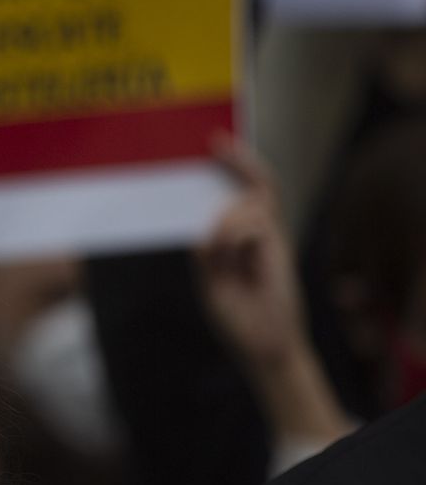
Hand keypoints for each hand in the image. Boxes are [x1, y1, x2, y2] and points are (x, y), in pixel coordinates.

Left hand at [195, 138, 304, 372]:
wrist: (263, 344)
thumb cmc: (236, 316)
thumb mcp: (211, 280)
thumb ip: (207, 253)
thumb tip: (205, 231)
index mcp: (240, 239)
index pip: (240, 192)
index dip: (234, 166)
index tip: (214, 143)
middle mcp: (259, 232)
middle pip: (255, 184)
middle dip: (238, 161)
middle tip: (215, 140)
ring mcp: (271, 239)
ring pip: (244, 207)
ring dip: (223, 227)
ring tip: (218, 257)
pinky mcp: (279, 249)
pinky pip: (252, 225)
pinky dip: (233, 236)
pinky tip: (227, 256)